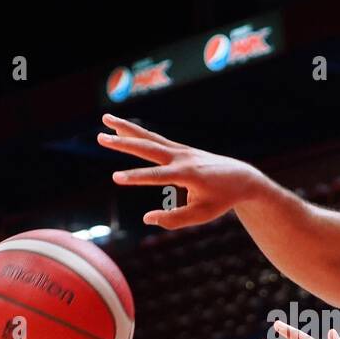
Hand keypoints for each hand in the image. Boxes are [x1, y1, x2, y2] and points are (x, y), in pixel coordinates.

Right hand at [98, 114, 266, 228]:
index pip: (157, 177)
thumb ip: (174, 219)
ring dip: (126, 128)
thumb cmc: (221, 200)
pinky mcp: (180, 149)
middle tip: (100, 137)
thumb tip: (147, 218)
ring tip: (105, 119)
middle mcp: (182, 158)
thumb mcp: (201, 215)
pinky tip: (122, 129)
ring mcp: (181, 150)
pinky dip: (138, 133)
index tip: (115, 178)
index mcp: (188, 175)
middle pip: (148, 148)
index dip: (136, 178)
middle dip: (123, 143)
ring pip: (150, 137)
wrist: (240, 178)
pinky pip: (155, 140)